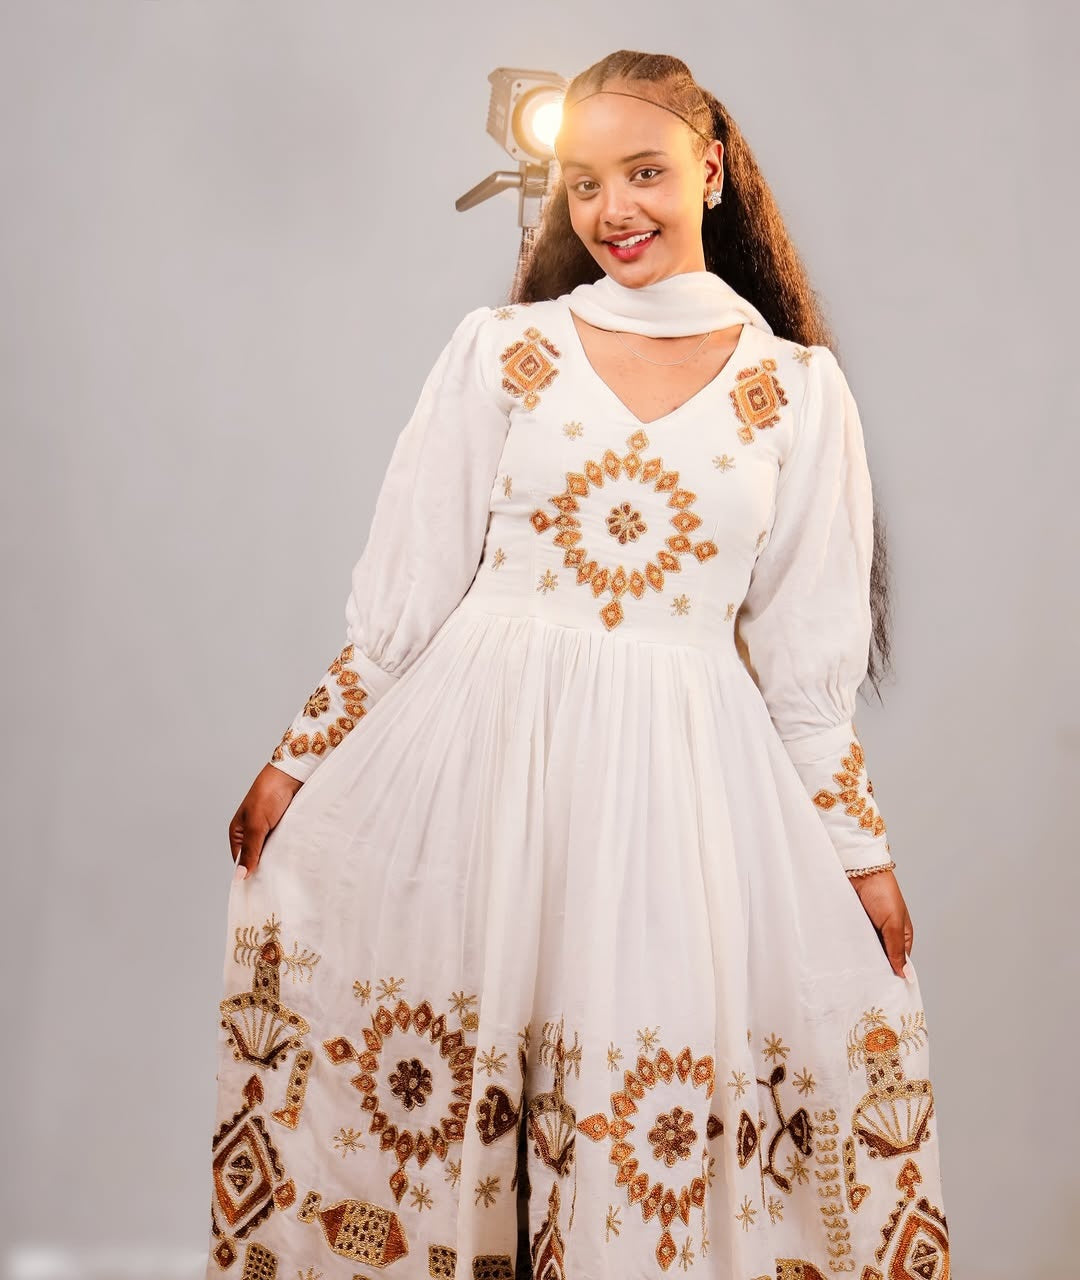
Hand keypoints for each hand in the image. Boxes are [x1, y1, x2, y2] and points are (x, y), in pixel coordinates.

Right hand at [228, 763, 303, 879]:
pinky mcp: (283, 827)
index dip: (249, 874)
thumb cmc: (268, 794)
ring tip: (285, 873)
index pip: (240, 861)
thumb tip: (240, 877)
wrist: (292, 774)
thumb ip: (250, 851)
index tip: (260, 889)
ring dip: (278, 859)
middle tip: (276, 883)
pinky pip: (283, 844)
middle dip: (265, 867)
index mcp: (238, 833)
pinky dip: (287, 850)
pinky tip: (294, 859)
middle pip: (256, 858)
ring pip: (271, 852)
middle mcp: (252, 833)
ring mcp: (268, 830)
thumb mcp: (257, 825)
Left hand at [849, 867, 913, 979]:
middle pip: (880, 959)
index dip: (893, 975)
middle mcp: (884, 934)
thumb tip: (906, 976)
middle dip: (874, 970)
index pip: (899, 962)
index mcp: (901, 935)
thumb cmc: (883, 892)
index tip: (884, 992)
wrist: (858, 868)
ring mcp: (866, 930)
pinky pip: (850, 941)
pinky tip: (842, 959)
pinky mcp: (851, 924)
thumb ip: (897, 950)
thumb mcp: (893, 923)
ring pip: (864, 952)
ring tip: (851, 976)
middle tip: (865, 987)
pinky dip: (848, 948)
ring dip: (859, 959)